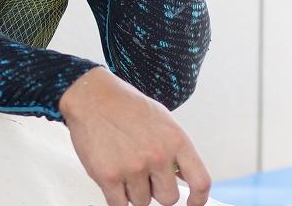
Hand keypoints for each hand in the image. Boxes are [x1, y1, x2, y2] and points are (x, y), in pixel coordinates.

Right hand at [60, 68, 210, 205]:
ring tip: (122, 167)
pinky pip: (118, 204)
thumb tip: (183, 177)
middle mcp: (157, 155)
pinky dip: (116, 197)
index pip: (200, 182)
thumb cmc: (125, 106)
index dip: (198, 199)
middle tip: (143, 176)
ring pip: (141, 202)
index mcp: (175, 140)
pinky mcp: (108, 176)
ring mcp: (133, 167)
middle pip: (168, 198)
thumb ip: (175, 149)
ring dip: (133, 191)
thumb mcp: (162, 120)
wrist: (91, 96)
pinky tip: (113, 180)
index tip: (192, 203)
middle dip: (156, 190)